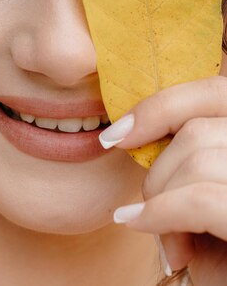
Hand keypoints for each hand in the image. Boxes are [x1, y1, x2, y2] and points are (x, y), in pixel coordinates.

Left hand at [100, 75, 226, 285]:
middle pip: (197, 129)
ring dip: (160, 198)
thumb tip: (131, 125)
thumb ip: (187, 148)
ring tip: (165, 233)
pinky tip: (139, 224)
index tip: (117, 134)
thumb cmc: (218, 243)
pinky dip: (160, 213)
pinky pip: (200, 199)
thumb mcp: (202, 185)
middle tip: (145, 203)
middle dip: (157, 168)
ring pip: (196, 160)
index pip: (215, 91)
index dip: (160, 106)